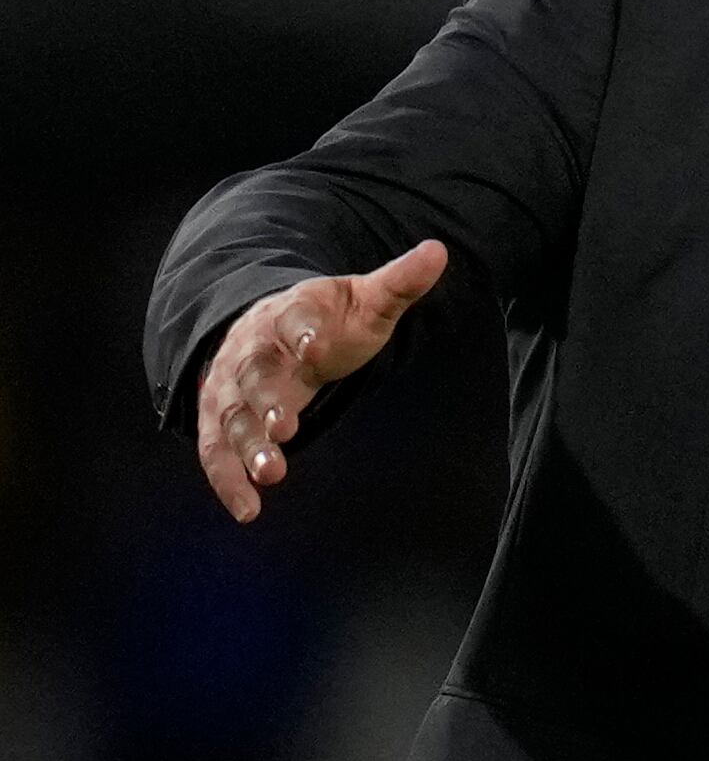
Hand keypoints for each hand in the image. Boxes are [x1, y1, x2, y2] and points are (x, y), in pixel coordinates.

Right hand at [195, 240, 447, 522]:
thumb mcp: (364, 300)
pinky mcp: (221, 422)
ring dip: (247, 447)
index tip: (317, 346)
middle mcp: (251, 351)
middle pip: (254, 375)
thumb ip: (399, 282)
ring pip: (232, 418)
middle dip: (267, 402)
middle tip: (286, 429)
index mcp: (289, 315)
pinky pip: (216, 452)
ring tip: (272, 475)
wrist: (272, 329)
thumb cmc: (328, 319)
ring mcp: (230, 389)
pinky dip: (227, 480)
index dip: (304, 331)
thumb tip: (439, 251)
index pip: (294, 320)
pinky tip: (248, 510)